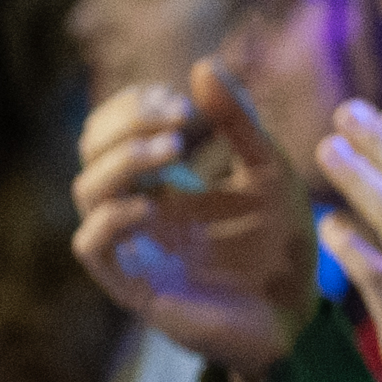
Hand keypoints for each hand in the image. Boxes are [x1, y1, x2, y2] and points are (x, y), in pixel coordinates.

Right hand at [71, 62, 319, 381]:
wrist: (296, 317)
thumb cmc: (281, 247)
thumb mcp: (270, 173)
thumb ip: (240, 123)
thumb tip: (202, 64)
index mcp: (164, 181)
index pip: (114, 128)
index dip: (133, 104)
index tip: (180, 98)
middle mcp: (139, 208)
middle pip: (91, 149)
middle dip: (125, 123)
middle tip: (178, 116)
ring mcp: (132, 245)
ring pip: (86, 190)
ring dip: (123, 160)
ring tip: (172, 149)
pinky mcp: (132, 283)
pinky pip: (91, 245)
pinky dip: (112, 217)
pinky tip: (152, 206)